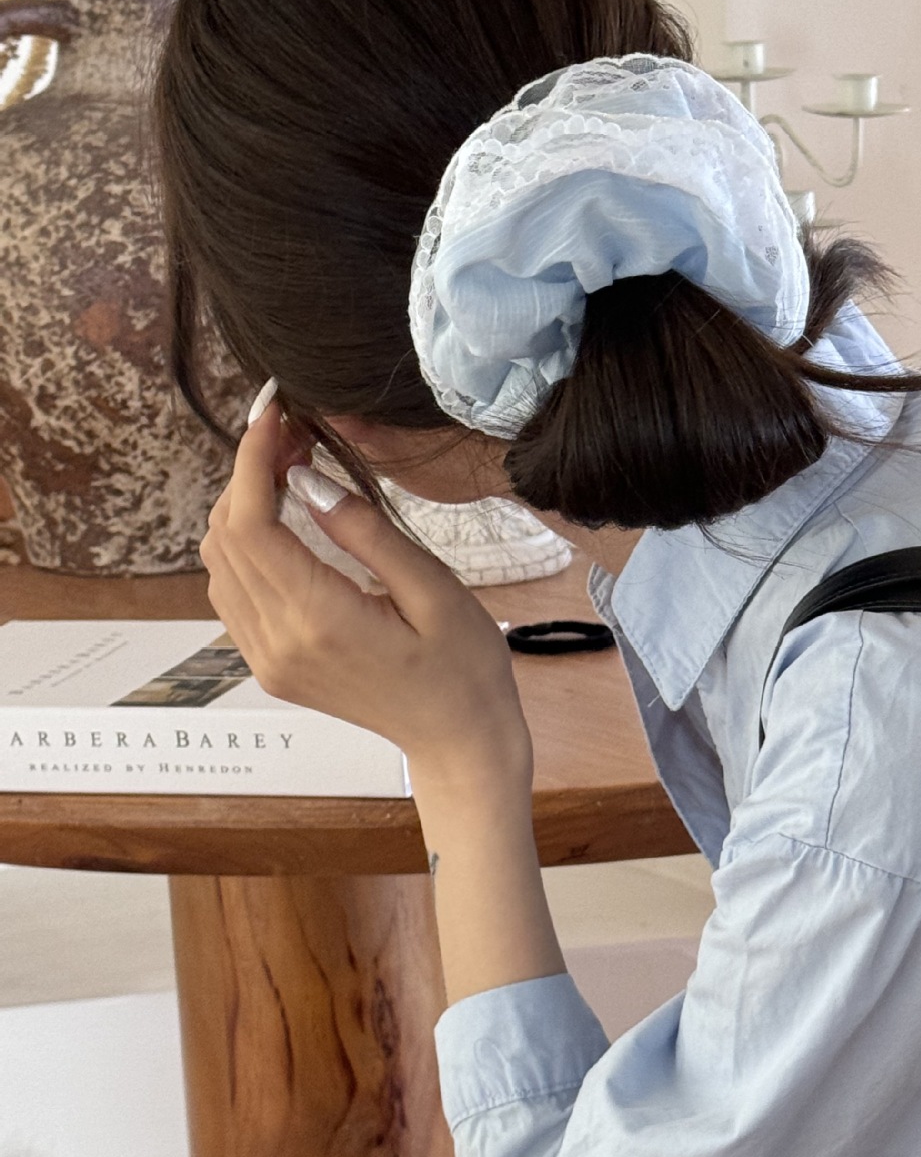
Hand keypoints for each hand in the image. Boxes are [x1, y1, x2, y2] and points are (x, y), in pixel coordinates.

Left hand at [200, 397, 530, 792]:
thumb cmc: (464, 668)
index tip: (273, 414)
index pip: (250, 525)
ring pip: (219, 565)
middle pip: (224, 539)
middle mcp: (278, 644)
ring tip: (290, 471)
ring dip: (242, 509)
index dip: (250, 461)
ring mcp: (268, 660)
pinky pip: (233, 593)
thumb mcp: (435, 590)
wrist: (460, 741)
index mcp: (319, 622)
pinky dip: (245, 547)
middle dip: (247, 476)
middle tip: (293, 436)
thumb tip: (308, 480)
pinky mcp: (271, 666)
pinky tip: (284, 522)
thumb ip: (367, 532)